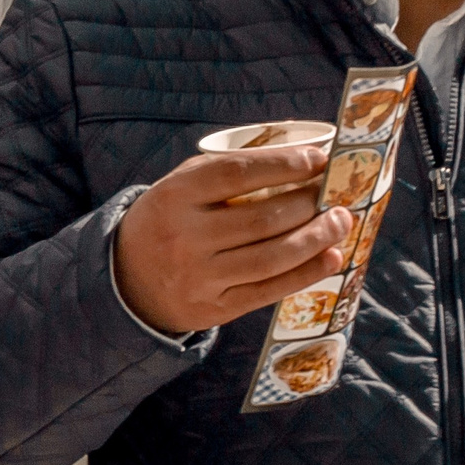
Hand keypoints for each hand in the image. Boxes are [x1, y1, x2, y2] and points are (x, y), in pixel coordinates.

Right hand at [113, 147, 355, 335]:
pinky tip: (331, 257)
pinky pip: (269, 290)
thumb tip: (301, 156)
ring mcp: (198, 277)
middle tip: (335, 194)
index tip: (320, 160)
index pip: (239, 173)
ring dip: (317, 237)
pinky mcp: (212, 308)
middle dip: (310, 203)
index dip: (286, 165)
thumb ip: (227, 171)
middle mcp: (184, 238)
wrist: (125, 282)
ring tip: (339, 221)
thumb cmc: (168, 223)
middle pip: (264, 218)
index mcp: (175, 197)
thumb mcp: (181, 188)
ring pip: (273, 256)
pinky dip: (307, 273)